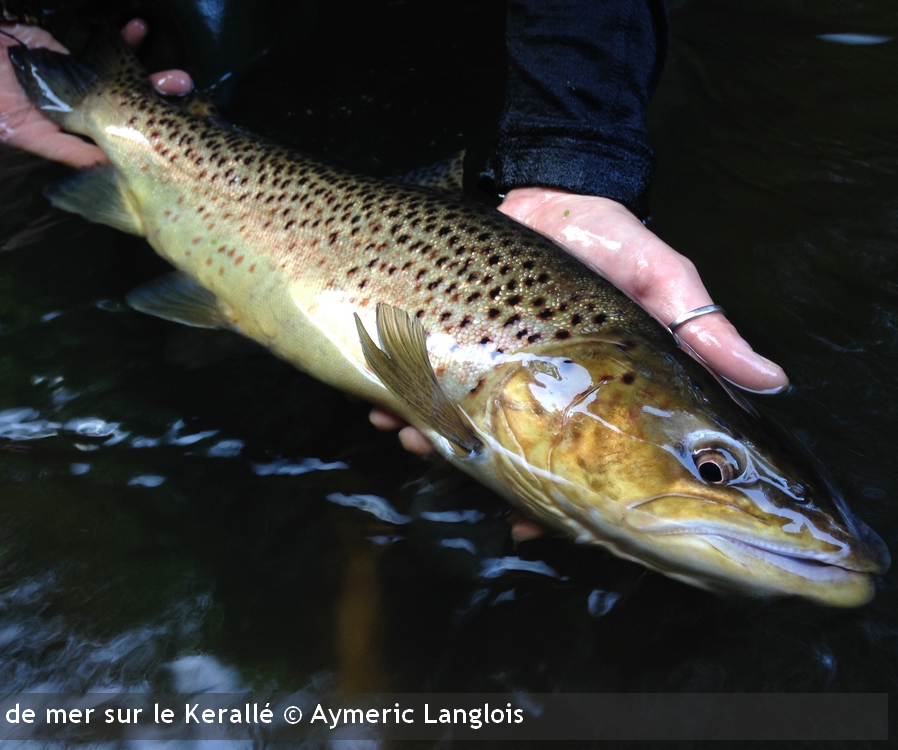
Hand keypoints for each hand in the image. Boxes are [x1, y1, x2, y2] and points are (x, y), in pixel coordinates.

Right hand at [0, 15, 192, 186]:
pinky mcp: (70, 55)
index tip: (137, 156)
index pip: (74, 151)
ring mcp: (69, 83)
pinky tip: (138, 29)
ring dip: (146, 82)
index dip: (104, 156)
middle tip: (178, 109)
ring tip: (178, 79)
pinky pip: (103, 51)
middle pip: (109, 123)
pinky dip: (123, 40)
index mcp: (31, 130)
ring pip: (115, 88)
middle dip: (144, 118)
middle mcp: (57, 112)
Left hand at [371, 187, 789, 541]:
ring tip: (408, 436)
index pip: (578, 464)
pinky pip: (421, 376)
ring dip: (429, 437)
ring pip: (456, 423)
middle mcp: (539, 388)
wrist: (552, 186)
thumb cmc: (614, 239)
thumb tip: (772, 380)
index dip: (557, 503)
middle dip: (477, 470)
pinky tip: (377, 401)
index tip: (530, 523)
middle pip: (506, 453)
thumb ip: (702, 331)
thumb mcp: (662, 280)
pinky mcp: (455, 333)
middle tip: (450, 465)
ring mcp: (492, 363)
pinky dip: (397, 392)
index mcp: (592, 393)